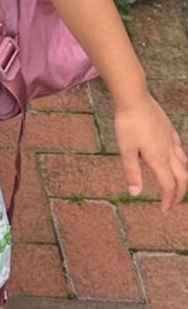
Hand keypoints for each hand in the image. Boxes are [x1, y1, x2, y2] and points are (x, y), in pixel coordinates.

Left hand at [115, 92, 187, 212]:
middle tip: (172, 204)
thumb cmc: (128, 124)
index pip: (168, 185)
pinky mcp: (170, 129)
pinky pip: (180, 149)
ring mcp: (171, 139)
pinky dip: (181, 160)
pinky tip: (175, 159)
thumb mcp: (126, 150)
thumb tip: (135, 193)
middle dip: (179, 194)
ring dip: (182, 178)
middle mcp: (169, 151)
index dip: (168, 200)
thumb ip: (132, 172)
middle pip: (182, 177)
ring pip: (184, 163)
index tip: (164, 210)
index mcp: (158, 158)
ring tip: (176, 185)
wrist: (135, 99)